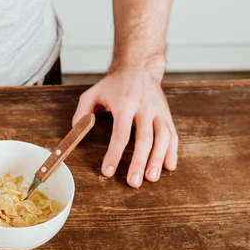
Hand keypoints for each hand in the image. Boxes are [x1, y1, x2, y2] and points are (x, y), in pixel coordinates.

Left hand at [72, 67, 177, 187]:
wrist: (139, 67)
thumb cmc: (113, 85)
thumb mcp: (92, 93)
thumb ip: (82, 113)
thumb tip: (76, 133)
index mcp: (125, 104)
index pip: (120, 133)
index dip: (114, 154)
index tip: (108, 171)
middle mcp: (145, 108)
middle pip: (144, 139)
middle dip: (139, 162)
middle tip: (134, 182)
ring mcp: (159, 111)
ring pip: (162, 138)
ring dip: (158, 160)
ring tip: (151, 179)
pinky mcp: (167, 115)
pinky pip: (173, 135)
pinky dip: (172, 152)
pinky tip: (168, 167)